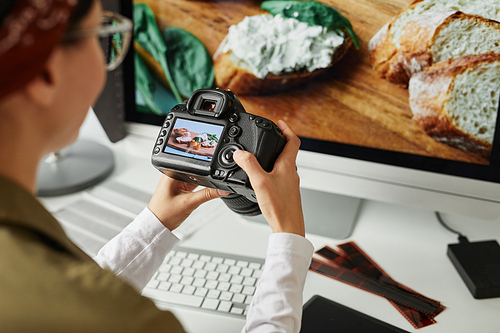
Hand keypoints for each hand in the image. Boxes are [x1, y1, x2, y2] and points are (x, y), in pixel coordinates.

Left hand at [148, 175, 228, 230]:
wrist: (157, 226)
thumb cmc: (164, 214)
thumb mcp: (189, 203)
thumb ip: (208, 195)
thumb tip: (222, 190)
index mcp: (171, 172)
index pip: (192, 164)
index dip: (205, 168)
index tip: (216, 173)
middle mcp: (173, 174)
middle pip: (195, 170)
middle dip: (204, 177)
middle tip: (211, 184)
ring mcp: (176, 182)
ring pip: (195, 178)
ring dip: (201, 184)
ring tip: (197, 193)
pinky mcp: (179, 188)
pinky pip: (193, 185)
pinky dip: (198, 189)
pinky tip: (197, 195)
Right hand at [233, 120, 304, 236]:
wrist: (289, 229)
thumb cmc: (279, 207)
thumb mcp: (260, 183)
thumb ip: (249, 165)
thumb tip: (240, 153)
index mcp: (288, 166)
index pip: (293, 141)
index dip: (286, 129)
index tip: (279, 122)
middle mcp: (292, 173)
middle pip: (289, 152)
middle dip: (279, 141)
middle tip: (270, 135)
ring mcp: (290, 184)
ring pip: (285, 165)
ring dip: (276, 156)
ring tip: (264, 154)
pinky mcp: (287, 194)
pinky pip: (281, 177)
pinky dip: (273, 171)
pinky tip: (263, 179)